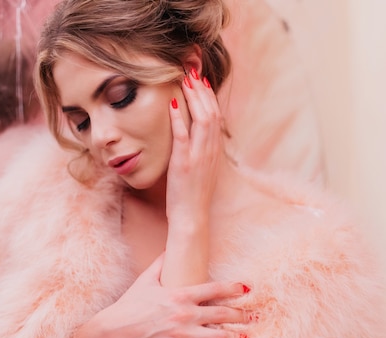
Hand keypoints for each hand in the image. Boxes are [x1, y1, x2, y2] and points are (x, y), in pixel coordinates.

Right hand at [88, 254, 248, 337]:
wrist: (113, 331)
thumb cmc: (130, 304)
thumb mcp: (145, 280)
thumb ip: (161, 264)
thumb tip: (168, 248)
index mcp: (180, 295)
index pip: (214, 289)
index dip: (234, 289)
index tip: (246, 290)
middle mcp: (185, 314)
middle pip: (223, 314)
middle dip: (241, 315)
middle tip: (253, 317)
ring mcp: (181, 335)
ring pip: (218, 337)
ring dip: (234, 337)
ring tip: (245, 337)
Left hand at [161, 69, 224, 286]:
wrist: (192, 219)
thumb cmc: (193, 195)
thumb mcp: (201, 168)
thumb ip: (200, 149)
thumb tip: (194, 133)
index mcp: (214, 151)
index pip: (215, 115)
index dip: (208, 95)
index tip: (200, 78)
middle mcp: (210, 151)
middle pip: (211, 112)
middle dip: (201, 89)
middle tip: (192, 70)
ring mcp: (198, 157)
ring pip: (201, 120)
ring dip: (192, 98)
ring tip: (183, 80)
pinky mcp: (184, 165)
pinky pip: (182, 137)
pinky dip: (178, 119)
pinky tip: (171, 104)